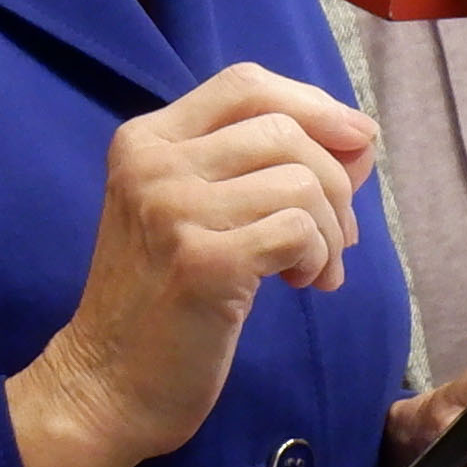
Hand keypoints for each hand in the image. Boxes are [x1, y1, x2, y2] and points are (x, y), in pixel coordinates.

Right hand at [9, 67, 380, 466]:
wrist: (107, 381)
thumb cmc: (160, 298)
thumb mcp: (192, 210)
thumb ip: (259, 166)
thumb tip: (358, 141)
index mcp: (146, 139)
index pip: (247, 84)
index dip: (314, 104)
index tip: (355, 145)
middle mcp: (153, 163)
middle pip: (284, 131)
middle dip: (335, 183)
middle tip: (336, 238)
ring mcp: (173, 210)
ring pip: (301, 183)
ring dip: (331, 232)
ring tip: (312, 270)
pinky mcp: (204, 262)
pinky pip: (299, 231)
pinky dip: (319, 259)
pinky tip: (300, 285)